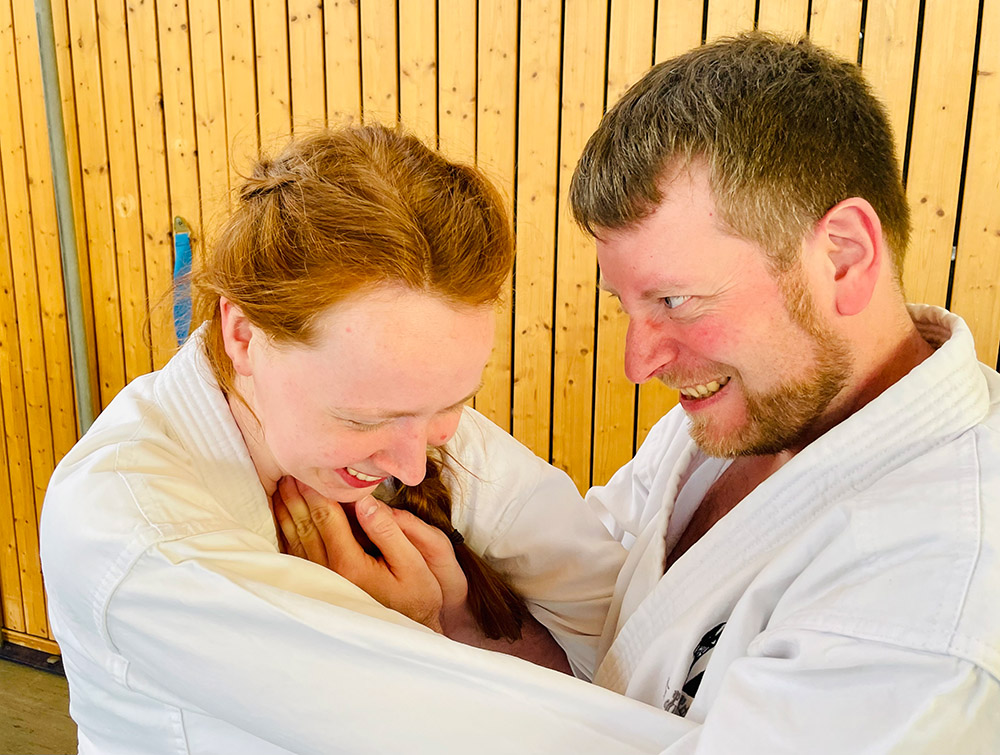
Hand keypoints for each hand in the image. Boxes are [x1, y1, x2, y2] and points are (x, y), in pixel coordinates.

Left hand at [272, 477, 467, 631]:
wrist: (410, 632)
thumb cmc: (417, 596)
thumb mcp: (415, 564)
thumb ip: (391, 532)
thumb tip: (367, 502)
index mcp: (350, 565)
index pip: (327, 517)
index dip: (316, 489)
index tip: (309, 467)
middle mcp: (329, 574)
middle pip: (305, 524)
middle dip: (296, 495)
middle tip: (288, 468)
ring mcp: (319, 582)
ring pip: (295, 539)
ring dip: (287, 511)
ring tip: (281, 486)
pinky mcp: (318, 586)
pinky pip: (295, 554)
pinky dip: (286, 531)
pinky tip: (283, 517)